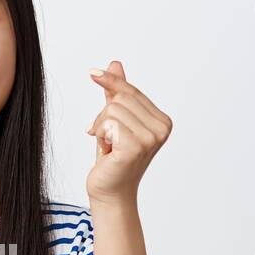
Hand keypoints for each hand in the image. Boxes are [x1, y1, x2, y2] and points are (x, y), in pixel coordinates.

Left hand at [84, 59, 171, 203]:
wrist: (110, 191)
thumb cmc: (114, 158)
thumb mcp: (115, 120)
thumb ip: (118, 94)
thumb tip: (115, 64)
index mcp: (162, 121)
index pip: (131, 92)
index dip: (111, 82)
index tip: (92, 72)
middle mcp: (161, 128)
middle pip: (121, 98)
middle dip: (104, 115)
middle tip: (106, 137)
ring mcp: (150, 138)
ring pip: (112, 110)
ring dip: (101, 127)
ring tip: (109, 146)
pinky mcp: (135, 147)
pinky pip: (108, 123)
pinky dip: (100, 135)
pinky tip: (108, 151)